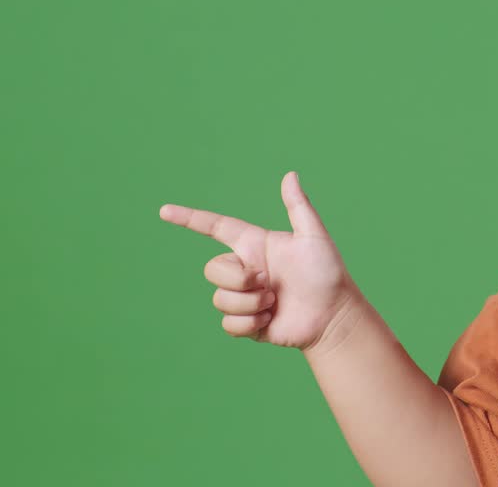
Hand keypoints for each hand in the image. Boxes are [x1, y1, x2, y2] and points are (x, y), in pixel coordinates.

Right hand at [160, 171, 358, 350]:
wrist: (334, 315)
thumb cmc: (328, 273)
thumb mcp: (313, 237)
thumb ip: (298, 207)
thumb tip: (290, 174)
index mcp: (255, 246)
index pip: (216, 227)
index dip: (190, 218)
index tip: (164, 211)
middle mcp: (245, 270)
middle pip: (212, 269)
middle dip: (238, 279)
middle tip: (268, 283)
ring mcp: (244, 297)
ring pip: (220, 299)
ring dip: (249, 303)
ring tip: (275, 303)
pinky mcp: (246, 323)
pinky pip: (228, 323)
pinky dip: (250, 323)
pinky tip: (271, 320)